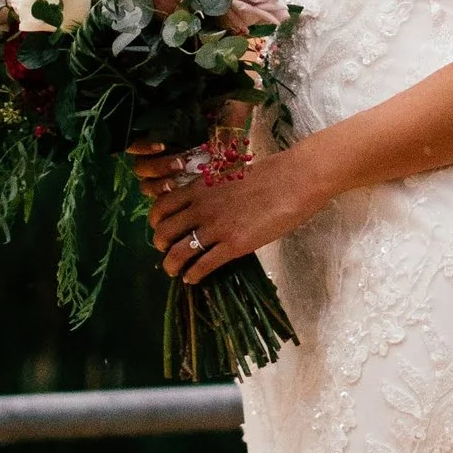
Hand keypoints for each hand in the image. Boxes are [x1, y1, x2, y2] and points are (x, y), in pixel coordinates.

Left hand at [129, 128, 325, 286]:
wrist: (296, 179)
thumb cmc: (271, 173)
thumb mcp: (231, 173)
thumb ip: (214, 188)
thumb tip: (209, 201)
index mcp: (200, 187)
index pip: (161, 207)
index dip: (157, 223)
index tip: (162, 230)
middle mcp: (201, 208)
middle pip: (163, 232)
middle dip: (161, 246)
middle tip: (167, 252)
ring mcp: (216, 227)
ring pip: (178, 253)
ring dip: (171, 265)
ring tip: (175, 271)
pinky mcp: (234, 245)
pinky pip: (202, 265)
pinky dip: (193, 275)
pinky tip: (193, 279)